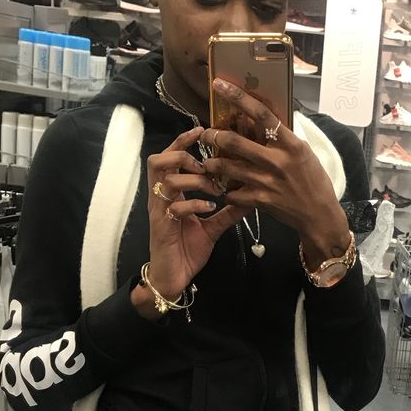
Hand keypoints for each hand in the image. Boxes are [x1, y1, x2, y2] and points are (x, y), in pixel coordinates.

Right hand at [135, 125, 244, 316]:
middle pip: (160, 160)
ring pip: (166, 179)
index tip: (202, 131)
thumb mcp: (213, 227)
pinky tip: (210, 208)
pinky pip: (174, 206)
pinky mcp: (162, 226)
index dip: (182, 142)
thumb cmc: (187, 251)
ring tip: (212, 187)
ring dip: (192, 179)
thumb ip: (228, 211)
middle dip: (184, 156)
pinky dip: (194, 204)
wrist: (173, 278)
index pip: (170, 158)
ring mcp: (159, 210)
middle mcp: (161, 197)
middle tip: (207, 166)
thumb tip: (250, 197)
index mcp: (171, 193)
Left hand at [200, 79, 350, 261]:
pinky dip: (225, 190)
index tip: (219, 85)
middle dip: (213, 136)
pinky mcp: (261, 201)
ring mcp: (267, 182)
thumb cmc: (313, 180)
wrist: (319, 214)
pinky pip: (232, 193)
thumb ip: (283, 137)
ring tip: (207, 162)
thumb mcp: (303, 152)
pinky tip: (222, 188)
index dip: (237, 97)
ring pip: (227, 167)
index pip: (261, 114)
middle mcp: (277, 161)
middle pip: (234, 142)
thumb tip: (262, 118)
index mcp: (291, 144)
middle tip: (207, 135)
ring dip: (212, 163)